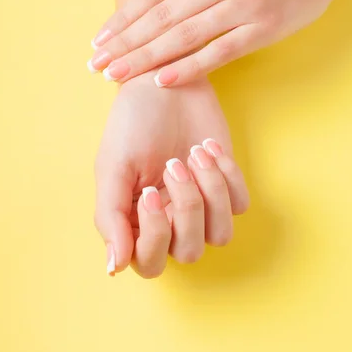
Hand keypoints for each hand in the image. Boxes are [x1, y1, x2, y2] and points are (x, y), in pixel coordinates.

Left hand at [88, 0, 348, 85]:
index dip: (123, 19)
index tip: (99, 41)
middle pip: (162, 17)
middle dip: (125, 44)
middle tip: (96, 66)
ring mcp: (243, 5)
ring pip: (185, 37)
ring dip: (146, 59)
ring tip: (116, 76)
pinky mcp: (261, 29)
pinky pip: (219, 52)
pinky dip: (189, 67)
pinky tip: (162, 80)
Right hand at [94, 73, 248, 277]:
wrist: (162, 83)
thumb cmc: (131, 124)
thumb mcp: (112, 168)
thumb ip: (110, 218)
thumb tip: (114, 268)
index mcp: (137, 223)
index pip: (150, 263)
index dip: (154, 235)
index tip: (149, 191)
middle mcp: (170, 221)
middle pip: (189, 251)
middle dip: (186, 208)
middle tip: (174, 163)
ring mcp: (201, 205)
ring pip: (220, 234)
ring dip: (211, 193)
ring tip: (195, 153)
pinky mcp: (226, 185)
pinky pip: (241, 204)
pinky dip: (227, 176)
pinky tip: (208, 147)